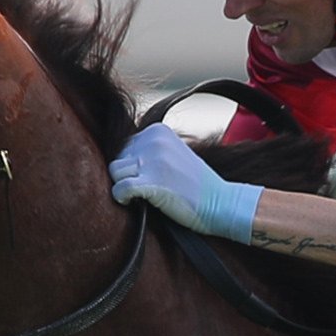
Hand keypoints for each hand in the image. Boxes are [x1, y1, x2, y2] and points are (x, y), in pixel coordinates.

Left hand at [108, 123, 265, 241]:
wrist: (222, 204)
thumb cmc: (195, 186)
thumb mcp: (172, 155)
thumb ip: (146, 151)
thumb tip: (115, 161)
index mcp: (157, 130)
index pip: (124, 147)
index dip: (131, 167)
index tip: (150, 178)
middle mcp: (154, 140)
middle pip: (116, 159)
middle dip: (127, 176)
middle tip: (148, 189)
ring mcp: (153, 160)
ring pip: (114, 172)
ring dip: (124, 187)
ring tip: (145, 196)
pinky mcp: (153, 182)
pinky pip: (120, 188)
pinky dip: (123, 198)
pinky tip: (135, 203)